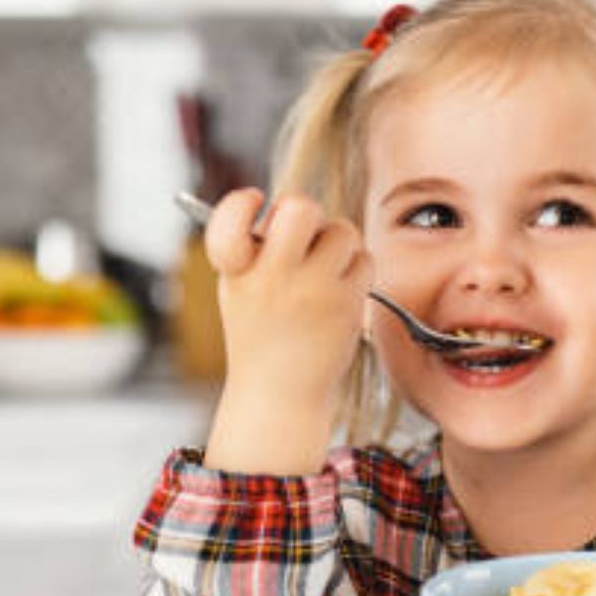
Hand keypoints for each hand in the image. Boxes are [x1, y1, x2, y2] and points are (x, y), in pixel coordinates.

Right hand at [205, 188, 371, 403]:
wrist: (280, 393)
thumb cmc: (260, 335)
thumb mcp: (239, 288)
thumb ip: (256, 247)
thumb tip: (289, 208)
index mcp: (237, 271)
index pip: (231, 215)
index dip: (243, 202)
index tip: (256, 203)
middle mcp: (273, 278)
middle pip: (301, 208)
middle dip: (306, 212)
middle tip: (302, 235)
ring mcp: (313, 291)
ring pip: (343, 231)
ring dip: (337, 243)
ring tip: (323, 270)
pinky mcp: (346, 305)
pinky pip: (364, 260)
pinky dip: (356, 269)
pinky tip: (338, 291)